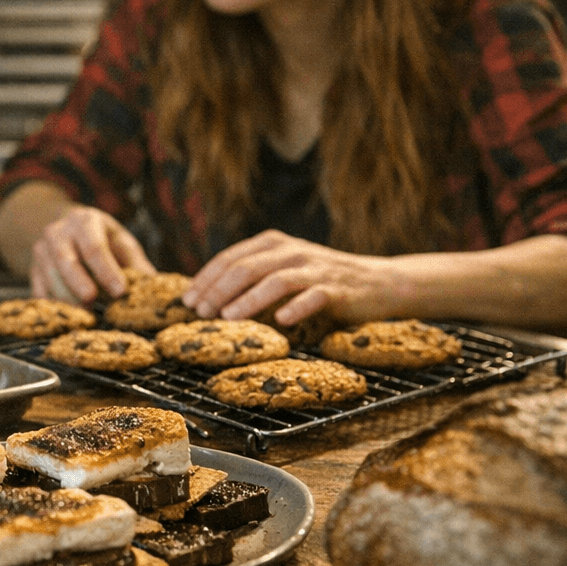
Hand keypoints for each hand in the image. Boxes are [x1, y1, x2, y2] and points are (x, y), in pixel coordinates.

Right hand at [30, 205, 154, 303]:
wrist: (67, 229)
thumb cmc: (101, 238)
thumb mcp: (121, 241)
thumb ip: (136, 263)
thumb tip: (154, 287)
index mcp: (84, 221)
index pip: (94, 246)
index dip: (107, 270)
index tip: (120, 291)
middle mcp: (58, 232)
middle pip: (66, 260)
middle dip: (79, 283)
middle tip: (93, 302)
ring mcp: (41, 250)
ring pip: (50, 277)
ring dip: (68, 297)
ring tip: (87, 314)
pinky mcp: (33, 270)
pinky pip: (39, 290)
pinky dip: (54, 305)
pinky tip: (69, 316)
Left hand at [184, 229, 398, 325]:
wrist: (378, 282)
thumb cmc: (321, 280)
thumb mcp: (284, 269)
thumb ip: (253, 275)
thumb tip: (208, 298)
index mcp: (273, 243)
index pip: (231, 258)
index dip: (207, 279)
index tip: (187, 300)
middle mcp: (292, 251)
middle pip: (247, 267)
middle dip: (219, 290)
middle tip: (201, 312)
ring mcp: (315, 268)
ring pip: (275, 280)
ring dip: (248, 299)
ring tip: (227, 317)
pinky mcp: (337, 288)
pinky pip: (313, 296)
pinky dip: (296, 307)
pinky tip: (282, 322)